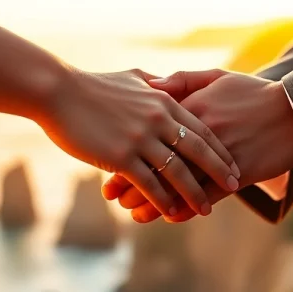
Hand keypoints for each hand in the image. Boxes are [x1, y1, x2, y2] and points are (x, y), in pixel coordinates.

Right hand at [41, 68, 239, 216]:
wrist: (57, 92)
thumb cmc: (92, 86)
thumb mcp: (133, 78)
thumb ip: (157, 84)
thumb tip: (169, 87)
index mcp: (164, 102)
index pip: (201, 130)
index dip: (220, 150)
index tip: (233, 164)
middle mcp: (158, 120)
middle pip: (198, 152)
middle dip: (219, 172)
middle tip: (235, 188)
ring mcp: (141, 139)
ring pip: (177, 172)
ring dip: (194, 194)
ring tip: (206, 209)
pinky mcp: (121, 157)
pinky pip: (150, 184)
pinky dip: (163, 201)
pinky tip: (171, 213)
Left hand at [102, 69, 292, 222]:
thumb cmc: (255, 92)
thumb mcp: (217, 77)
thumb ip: (181, 82)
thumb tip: (150, 86)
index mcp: (191, 108)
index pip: (149, 134)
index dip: (126, 151)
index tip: (107, 161)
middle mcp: (200, 134)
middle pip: (158, 162)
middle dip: (133, 182)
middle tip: (113, 196)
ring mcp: (219, 156)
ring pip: (179, 183)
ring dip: (154, 201)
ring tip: (135, 214)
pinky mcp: (239, 174)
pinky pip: (208, 195)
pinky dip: (188, 207)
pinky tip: (171, 217)